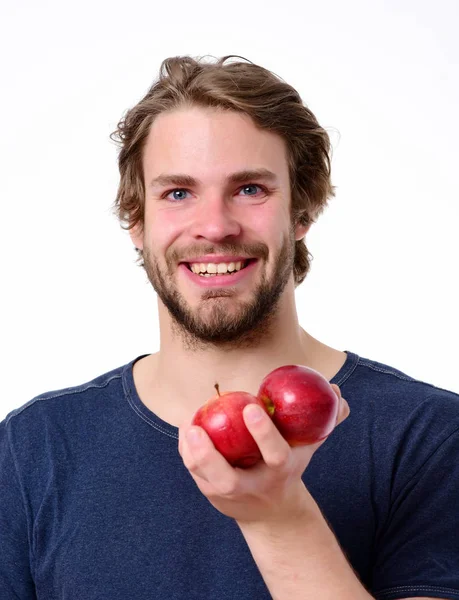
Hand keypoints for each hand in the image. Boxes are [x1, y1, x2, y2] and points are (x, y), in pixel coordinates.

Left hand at [178, 384, 349, 524]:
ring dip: (192, 454)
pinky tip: (186, 429)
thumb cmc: (290, 466)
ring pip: (206, 480)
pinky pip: (196, 474)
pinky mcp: (213, 495)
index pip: (274, 453)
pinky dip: (187, 453)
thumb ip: (325, 420)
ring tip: (188, 425)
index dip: (264, 432)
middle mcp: (255, 486)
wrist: (274, 512)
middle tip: (198, 427)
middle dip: (210, 456)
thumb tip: (338, 391)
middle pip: (228, 479)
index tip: (251, 405)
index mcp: (281, 470)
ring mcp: (231, 495)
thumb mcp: (308, 447)